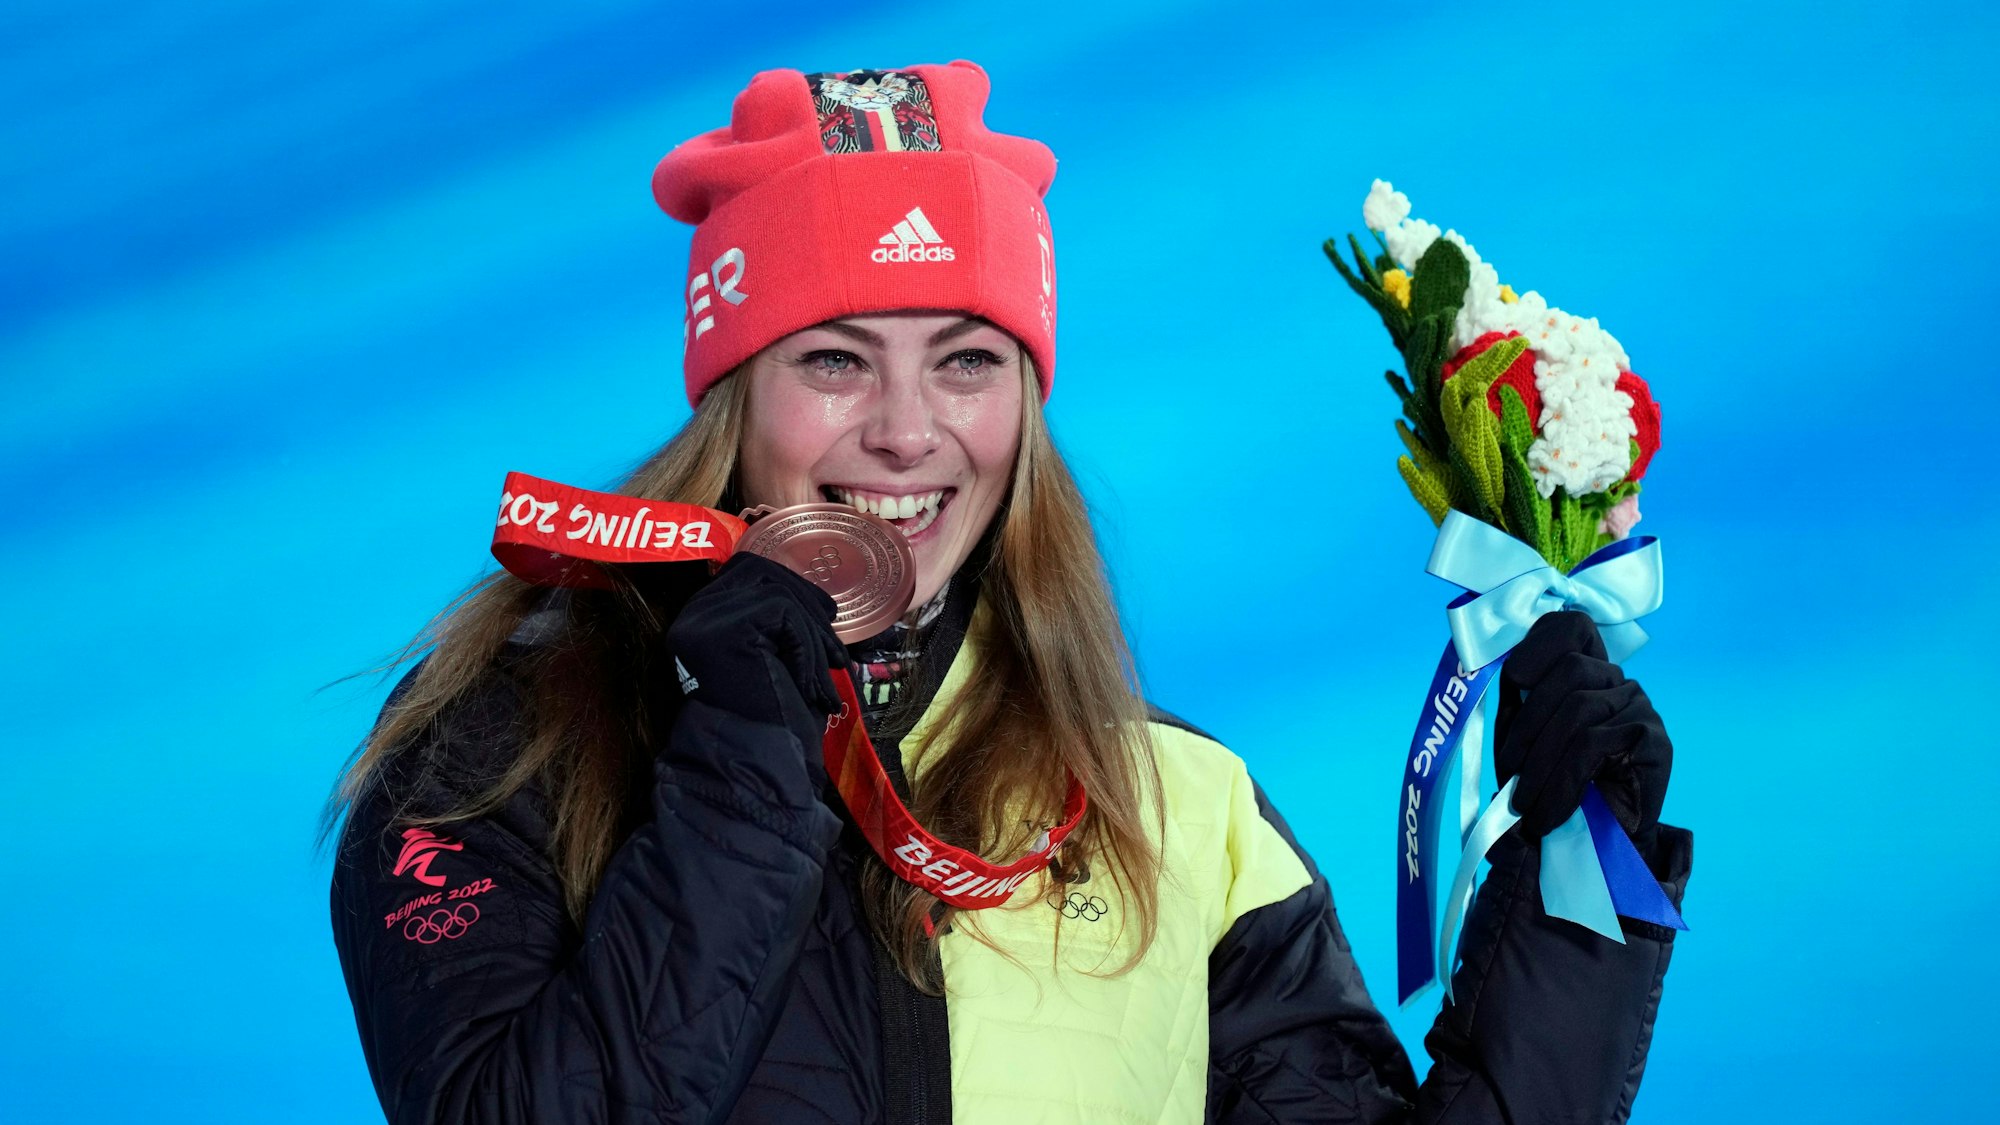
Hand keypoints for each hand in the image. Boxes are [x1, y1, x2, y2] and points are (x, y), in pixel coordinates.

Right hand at [667, 552, 846, 730]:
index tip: (826, 618)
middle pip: (762, 572)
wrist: (760, 768)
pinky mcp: (722, 630)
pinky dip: (807, 646)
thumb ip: (779, 620)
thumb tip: (816, 595)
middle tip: (834, 652)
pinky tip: (806, 684)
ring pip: (777, 590)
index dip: (793, 589)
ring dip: (813, 635)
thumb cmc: (773, 720)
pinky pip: (783, 610)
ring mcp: (701, 620)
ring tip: (825, 678)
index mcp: (700, 619)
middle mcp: (692, 615)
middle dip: (808, 604)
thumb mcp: (777, 656)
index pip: (748, 572)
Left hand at [1493, 611, 1671, 852]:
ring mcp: (1639, 705)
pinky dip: (1561, 783)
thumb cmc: (1550, 786)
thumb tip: (1504, 673)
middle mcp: (1615, 680)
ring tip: (1525, 806)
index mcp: (1583, 671)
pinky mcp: (1652, 738)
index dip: (1540, 643)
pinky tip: (1548, 813)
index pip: (1572, 627)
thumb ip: (1516, 702)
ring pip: (1578, 711)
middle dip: (1526, 726)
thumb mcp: (1522, 739)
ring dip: (1540, 765)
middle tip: (1509, 776)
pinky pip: (1594, 744)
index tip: (1514, 679)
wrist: (1593, 844)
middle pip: (1568, 671)